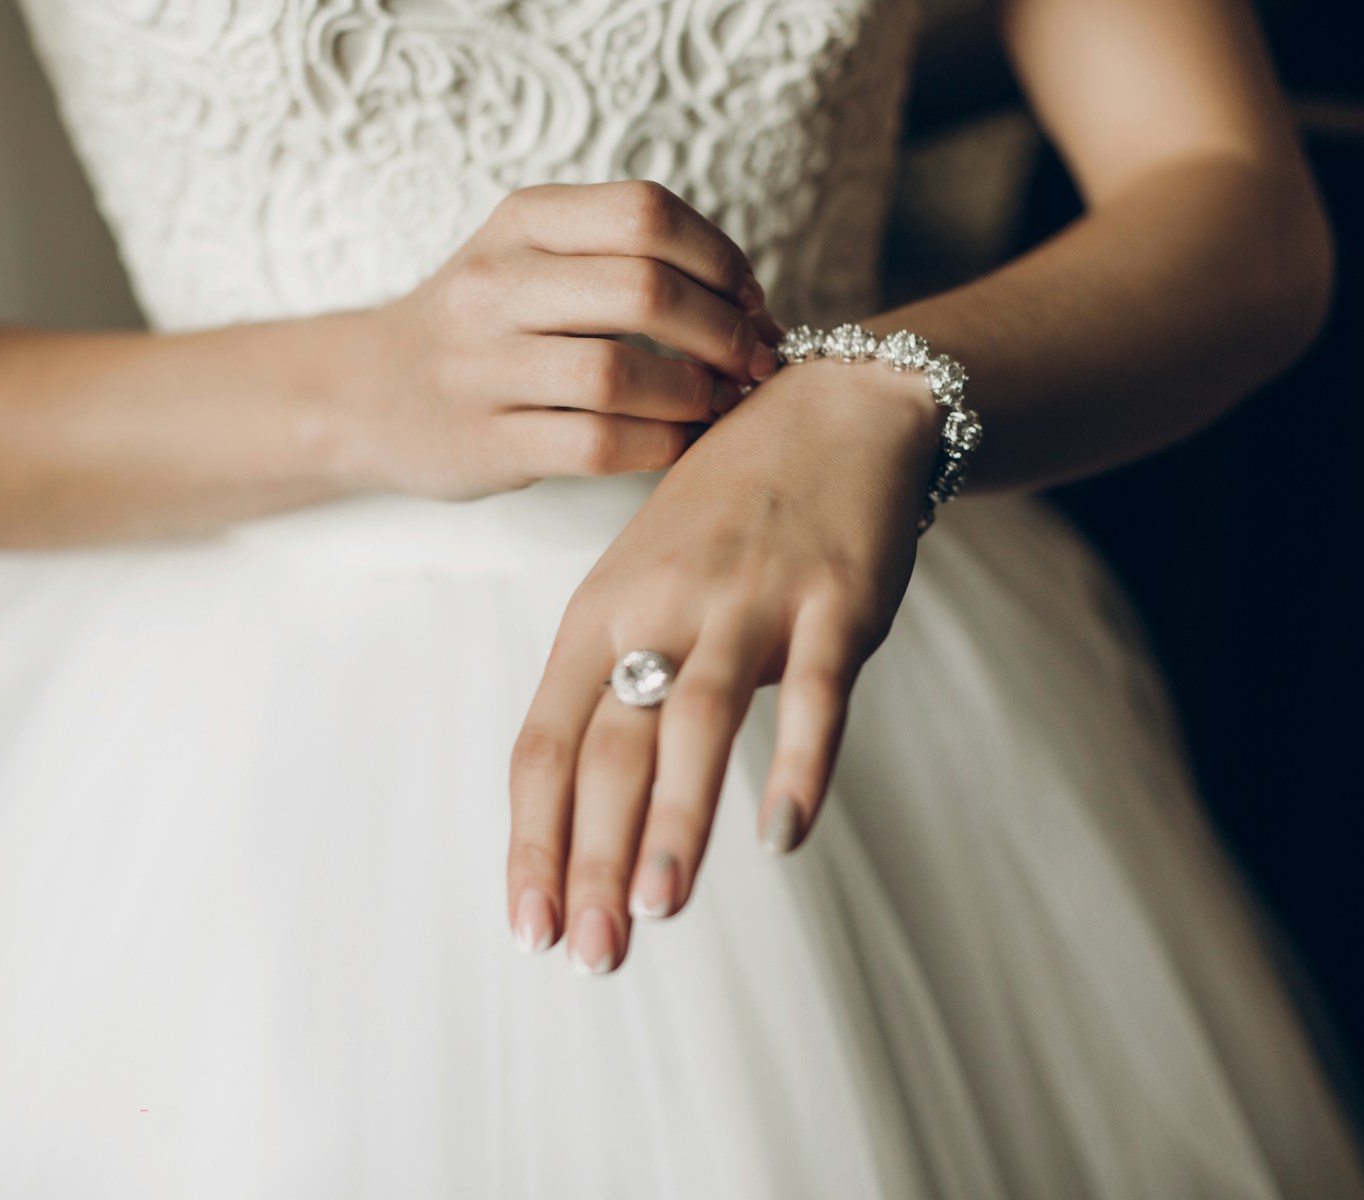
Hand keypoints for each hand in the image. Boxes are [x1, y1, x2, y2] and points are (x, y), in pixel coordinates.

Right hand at [353, 181, 783, 498]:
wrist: (373, 393)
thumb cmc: (489, 328)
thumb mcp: (535, 259)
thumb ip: (629, 261)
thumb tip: (756, 309)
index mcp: (521, 221)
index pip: (645, 213)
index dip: (720, 258)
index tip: (750, 300)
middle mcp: (493, 284)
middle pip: (644, 289)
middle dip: (724, 331)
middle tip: (754, 361)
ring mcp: (481, 366)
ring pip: (621, 374)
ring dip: (695, 394)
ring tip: (717, 404)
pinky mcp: (485, 442)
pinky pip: (597, 445)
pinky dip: (660, 446)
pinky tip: (677, 443)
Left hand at [503, 355, 942, 970]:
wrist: (831, 410)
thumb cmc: (722, 519)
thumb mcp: (641, 587)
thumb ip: (615, 688)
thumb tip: (583, 821)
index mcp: (599, 613)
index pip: (545, 743)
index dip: (532, 841)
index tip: (529, 928)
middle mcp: (659, 607)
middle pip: (610, 747)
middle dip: (593, 858)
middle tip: (591, 954)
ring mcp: (748, 600)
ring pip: (694, 721)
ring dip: (674, 821)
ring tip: (656, 909)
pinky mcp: (834, 600)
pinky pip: (813, 693)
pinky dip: (798, 763)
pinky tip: (782, 834)